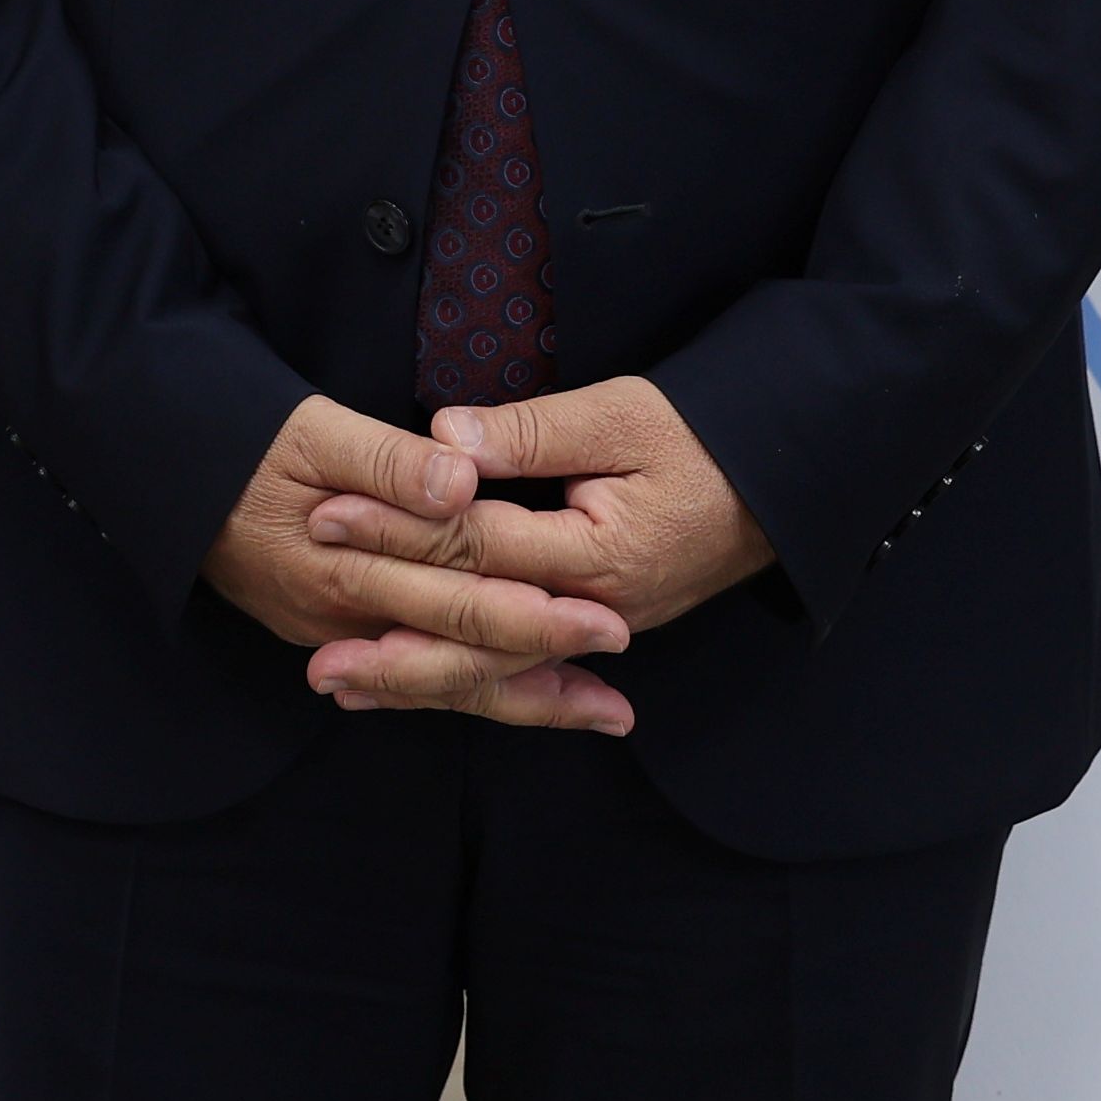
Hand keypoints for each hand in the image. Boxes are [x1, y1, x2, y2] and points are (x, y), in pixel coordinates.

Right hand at [197, 396, 636, 732]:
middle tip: (622, 678)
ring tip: (598, 708)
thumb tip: (462, 485)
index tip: (604, 617)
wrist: (152, 460)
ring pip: (438, 677)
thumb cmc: (234, 432)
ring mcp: (328, 631)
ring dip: (520, 693)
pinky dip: (465, 685)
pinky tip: (513, 692)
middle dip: (544, 664)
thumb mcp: (309, 426)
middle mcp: (339, 614)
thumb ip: (388, 461)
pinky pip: (408, 671)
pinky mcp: (321, 631)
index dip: (534, 607)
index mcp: (345, 562)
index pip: (458, 588)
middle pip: (457, 648)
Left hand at [306, 378, 778, 645]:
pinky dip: (464, 675)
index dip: (400, 529)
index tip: (330, 516)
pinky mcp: (596, 624)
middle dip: (394, 641)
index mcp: (600, 557)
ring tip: (341, 684)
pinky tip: (408, 684)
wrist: (783, 477)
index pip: (479, 547)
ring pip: (497, 664)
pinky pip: (521, 662)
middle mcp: (599, 610)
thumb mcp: (620, 415)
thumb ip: (529, 434)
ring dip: (418, 677)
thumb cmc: (705, 435)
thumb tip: (444, 440)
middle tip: (318, 656)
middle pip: (480, 632)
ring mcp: (601, 625)